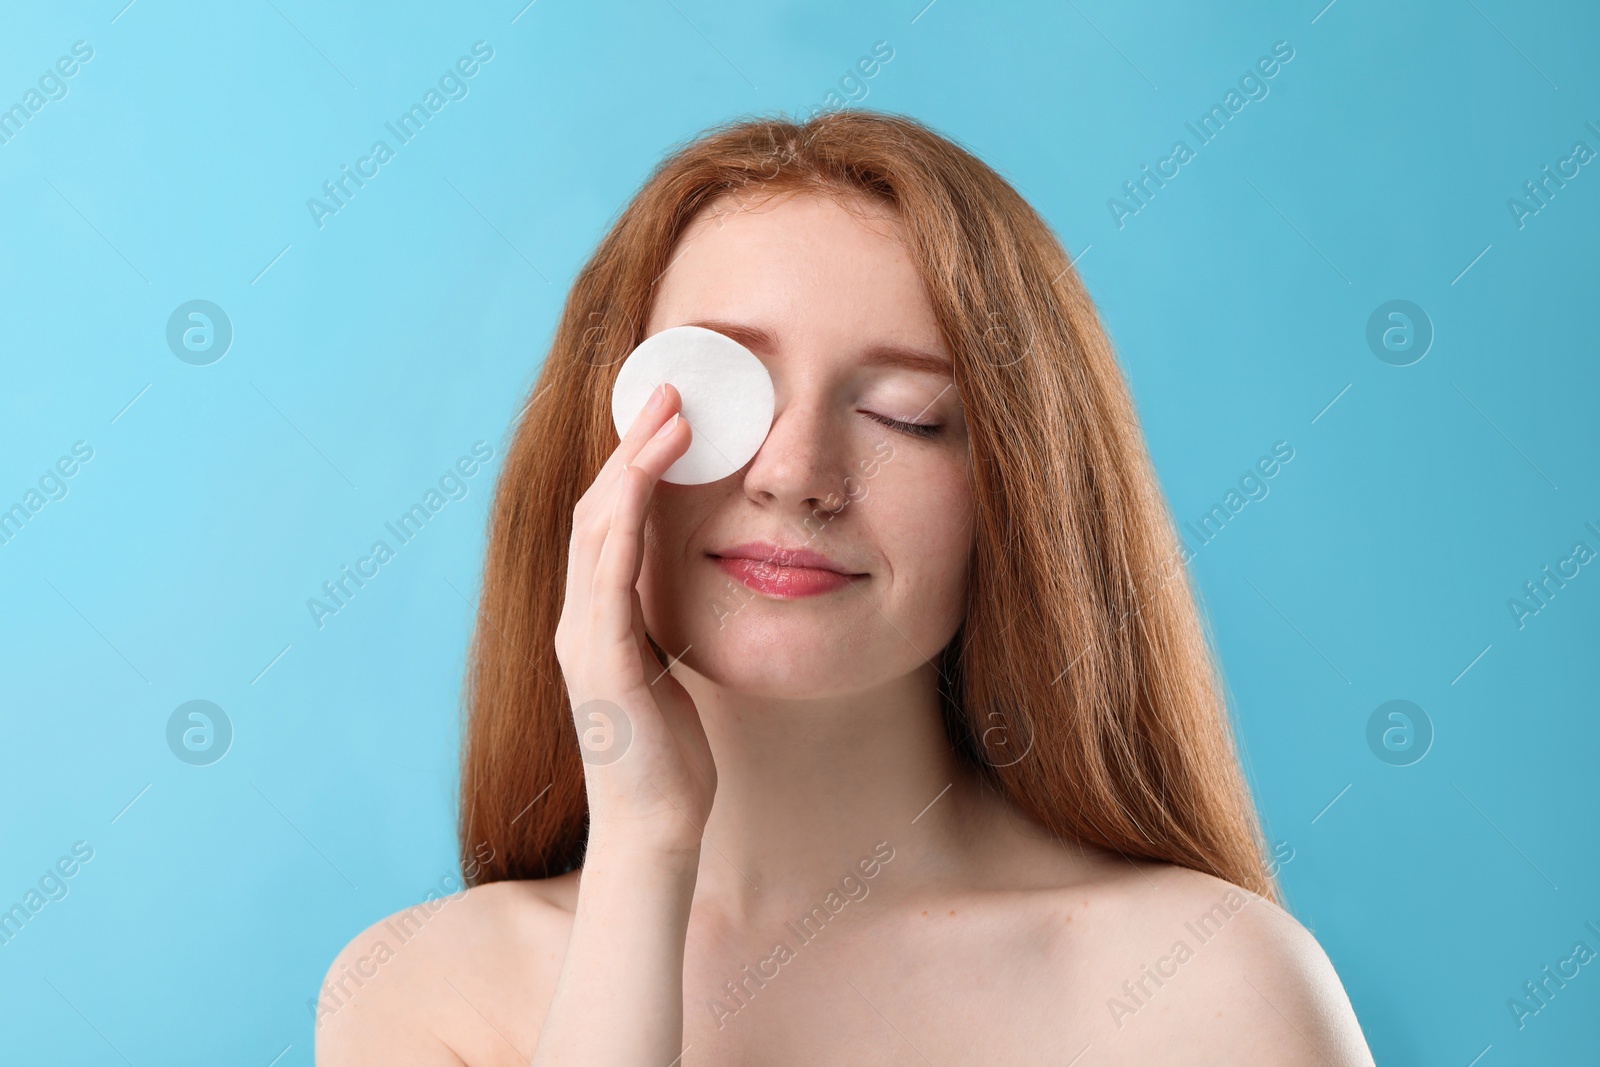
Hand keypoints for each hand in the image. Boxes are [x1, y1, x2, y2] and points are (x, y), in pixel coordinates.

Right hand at [553, 383, 715, 858]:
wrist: (657, 826)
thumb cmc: (667, 751)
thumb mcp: (665, 665)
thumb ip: (657, 616)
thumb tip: (678, 567)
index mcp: (595, 618)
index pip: (604, 521)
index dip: (631, 462)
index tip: (668, 411)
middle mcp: (578, 620)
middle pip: (594, 510)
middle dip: (630, 446)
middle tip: (669, 389)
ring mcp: (583, 642)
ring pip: (596, 533)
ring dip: (631, 470)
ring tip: (669, 419)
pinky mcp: (603, 668)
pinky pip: (608, 584)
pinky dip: (622, 529)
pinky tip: (643, 491)